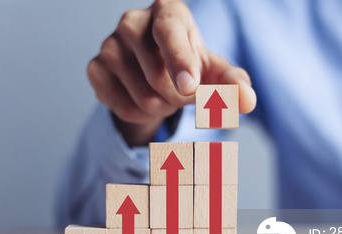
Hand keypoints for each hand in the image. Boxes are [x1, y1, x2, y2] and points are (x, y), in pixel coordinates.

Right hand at [87, 0, 256, 145]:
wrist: (153, 68)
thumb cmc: (188, 63)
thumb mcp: (215, 71)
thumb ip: (234, 83)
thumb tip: (247, 101)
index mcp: (166, 10)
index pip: (169, 32)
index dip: (180, 60)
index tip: (190, 86)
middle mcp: (132, 22)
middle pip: (159, 77)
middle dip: (180, 97)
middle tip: (184, 91)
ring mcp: (108, 45)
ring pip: (143, 98)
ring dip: (162, 107)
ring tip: (163, 92)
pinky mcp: (94, 69)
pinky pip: (124, 108)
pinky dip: (141, 115)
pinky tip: (142, 98)